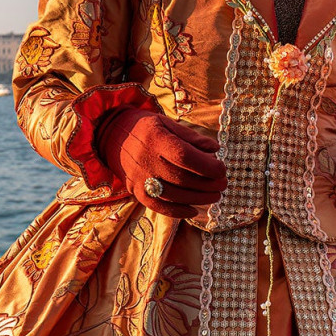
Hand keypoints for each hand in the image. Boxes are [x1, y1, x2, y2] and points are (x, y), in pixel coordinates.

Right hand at [94, 106, 226, 216]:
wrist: (111, 136)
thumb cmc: (146, 128)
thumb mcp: (168, 123)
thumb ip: (191, 137)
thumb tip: (215, 149)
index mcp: (155, 138)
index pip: (184, 156)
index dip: (206, 166)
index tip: (222, 169)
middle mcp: (145, 159)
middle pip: (181, 178)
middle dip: (207, 184)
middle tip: (223, 184)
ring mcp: (138, 177)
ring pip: (172, 195)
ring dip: (198, 199)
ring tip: (215, 196)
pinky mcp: (135, 191)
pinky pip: (157, 206)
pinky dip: (177, 211)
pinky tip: (194, 210)